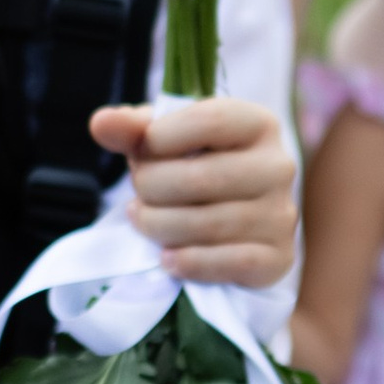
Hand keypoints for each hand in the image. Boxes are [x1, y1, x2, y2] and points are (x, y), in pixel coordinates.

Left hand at [96, 94, 296, 287]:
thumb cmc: (193, 169)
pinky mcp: (277, 258)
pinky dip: (188, 262)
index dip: (158, 138)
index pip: (208, 121)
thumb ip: (132, 128)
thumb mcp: (164, 141)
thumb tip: (102, 122)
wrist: (229, 225)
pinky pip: (227, 263)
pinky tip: (167, 258)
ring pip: (207, 224)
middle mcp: (278, 166)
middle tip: (138, 193)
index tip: (141, 152)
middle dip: (150, 187)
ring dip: (158, 226)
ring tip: (143, 220)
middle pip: (200, 178)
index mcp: (258, 124)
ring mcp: (281, 215)